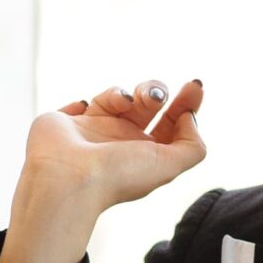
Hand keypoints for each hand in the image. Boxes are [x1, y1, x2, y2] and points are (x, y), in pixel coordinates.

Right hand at [0, 78, 204, 262]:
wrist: (67, 177)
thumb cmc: (119, 174)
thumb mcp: (170, 164)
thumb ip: (191, 144)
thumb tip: (188, 117)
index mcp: (146, 155)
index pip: (171, 124)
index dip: (186, 104)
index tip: (194, 85)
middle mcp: (122, 143)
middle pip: (148, 105)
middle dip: (156, 92)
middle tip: (155, 96)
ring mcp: (95, 131)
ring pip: (119, 97)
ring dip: (126, 93)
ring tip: (127, 101)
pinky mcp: (69, 122)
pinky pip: (86, 102)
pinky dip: (92, 101)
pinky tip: (88, 110)